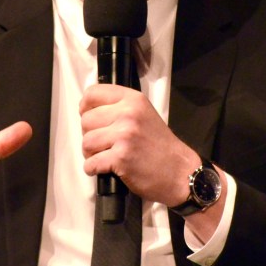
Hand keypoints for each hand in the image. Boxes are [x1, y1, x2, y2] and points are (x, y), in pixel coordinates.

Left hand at [79, 84, 198, 206]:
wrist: (179, 171)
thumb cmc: (160, 145)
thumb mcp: (144, 114)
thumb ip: (120, 108)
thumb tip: (88, 111)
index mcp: (133, 99)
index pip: (93, 93)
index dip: (86, 108)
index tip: (92, 120)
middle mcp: (128, 114)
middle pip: (86, 120)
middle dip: (90, 135)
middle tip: (104, 144)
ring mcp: (124, 135)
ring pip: (86, 142)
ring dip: (91, 154)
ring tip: (105, 157)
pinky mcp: (121, 158)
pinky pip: (91, 163)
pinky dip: (93, 169)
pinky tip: (106, 169)